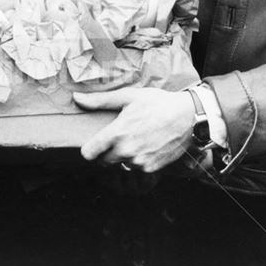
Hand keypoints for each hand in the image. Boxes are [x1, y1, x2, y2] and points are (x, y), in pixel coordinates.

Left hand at [76, 88, 193, 172]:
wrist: (188, 117)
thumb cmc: (157, 103)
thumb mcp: (128, 96)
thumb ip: (100, 100)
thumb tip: (77, 98)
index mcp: (116, 133)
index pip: (89, 153)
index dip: (89, 149)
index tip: (93, 144)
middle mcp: (126, 151)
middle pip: (104, 161)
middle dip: (107, 152)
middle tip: (118, 139)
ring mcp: (139, 162)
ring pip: (121, 165)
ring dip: (124, 157)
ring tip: (136, 140)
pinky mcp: (152, 169)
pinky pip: (137, 168)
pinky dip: (139, 161)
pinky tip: (147, 146)